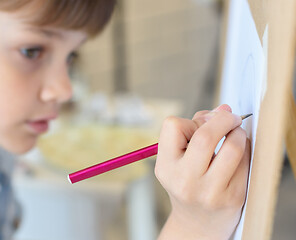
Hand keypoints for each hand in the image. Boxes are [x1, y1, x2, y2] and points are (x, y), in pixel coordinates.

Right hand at [155, 104, 250, 239]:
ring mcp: (210, 191)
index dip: (189, 121)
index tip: (198, 126)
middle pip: (205, 135)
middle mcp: (185, 180)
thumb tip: (223, 109)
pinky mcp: (232, 197)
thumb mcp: (177, 160)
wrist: (197, 223)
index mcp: (165, 167)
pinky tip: (238, 154)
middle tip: (230, 117)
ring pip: (233, 146)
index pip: (173, 126)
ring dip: (237, 133)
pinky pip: (245, 161)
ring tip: (235, 135)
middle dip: (222, 119)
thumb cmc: (187, 183)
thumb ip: (195, 129)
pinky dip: (245, 149)